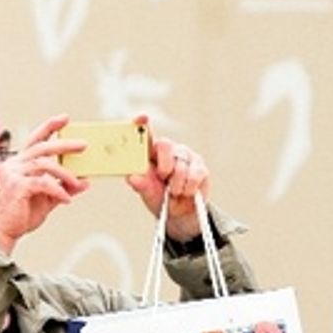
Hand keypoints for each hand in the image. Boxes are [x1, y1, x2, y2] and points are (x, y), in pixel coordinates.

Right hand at [0, 115, 88, 250]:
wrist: (3, 233)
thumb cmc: (21, 216)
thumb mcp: (47, 200)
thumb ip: (63, 188)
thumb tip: (85, 182)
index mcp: (19, 164)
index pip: (35, 140)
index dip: (49, 127)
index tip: (65, 118)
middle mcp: (14, 165)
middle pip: (42, 147)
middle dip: (64, 144)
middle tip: (84, 145)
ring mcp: (13, 174)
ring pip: (44, 164)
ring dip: (64, 173)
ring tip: (77, 182)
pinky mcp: (16, 186)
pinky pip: (43, 183)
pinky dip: (58, 190)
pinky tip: (66, 200)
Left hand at [127, 119, 210, 240]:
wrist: (179, 214)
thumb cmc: (159, 198)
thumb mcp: (147, 193)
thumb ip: (141, 185)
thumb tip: (133, 177)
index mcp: (149, 153)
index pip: (145, 134)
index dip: (142, 124)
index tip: (142, 117)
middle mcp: (167, 149)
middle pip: (165, 145)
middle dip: (163, 165)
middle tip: (163, 179)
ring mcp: (185, 155)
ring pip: (180, 164)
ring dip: (176, 184)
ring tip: (174, 192)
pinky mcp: (200, 166)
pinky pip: (195, 174)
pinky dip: (189, 187)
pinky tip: (186, 192)